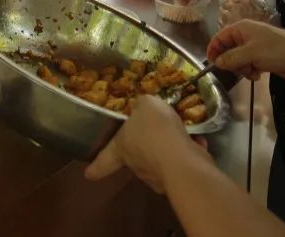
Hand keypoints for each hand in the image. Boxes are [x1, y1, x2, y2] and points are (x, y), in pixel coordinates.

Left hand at [84, 95, 211, 191]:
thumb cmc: (155, 130)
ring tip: (180, 132)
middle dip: (143, 147)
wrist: (181, 158)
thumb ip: (143, 105)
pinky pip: (181, 162)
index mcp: (121, 147)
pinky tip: (196, 142)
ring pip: (160, 159)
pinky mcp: (179, 178)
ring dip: (168, 148)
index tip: (88, 175)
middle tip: (152, 136)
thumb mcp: (146, 105)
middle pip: (135, 157)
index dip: (96, 167)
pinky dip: (187, 151)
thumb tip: (143, 107)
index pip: (104, 160)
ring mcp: (158, 175)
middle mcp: (137, 165)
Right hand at [207, 20, 284, 81]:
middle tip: (240, 69)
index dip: (214, 49)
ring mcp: (255, 47)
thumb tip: (216, 62)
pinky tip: (259, 75)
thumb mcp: (251, 53)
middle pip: (228, 50)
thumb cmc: (276, 51)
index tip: (211, 64)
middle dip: (232, 62)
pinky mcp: (262, 57)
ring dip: (242, 68)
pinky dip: (251, 71)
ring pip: (238, 60)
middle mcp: (246, 36)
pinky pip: (248, 65)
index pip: (220, 37)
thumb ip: (231, 58)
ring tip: (253, 72)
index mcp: (241, 28)